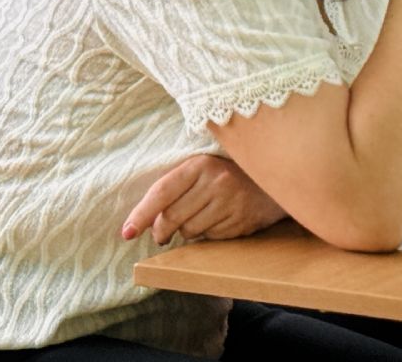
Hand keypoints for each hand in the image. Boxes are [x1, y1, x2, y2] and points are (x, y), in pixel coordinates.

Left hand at [121, 154, 285, 245]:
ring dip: (188, 230)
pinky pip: (210, 238)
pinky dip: (209, 234)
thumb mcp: (202, 171)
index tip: (127, 232)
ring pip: (189, 231)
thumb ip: (174, 189)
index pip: (162, 192)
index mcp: (200, 164)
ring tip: (203, 216)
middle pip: (172, 218)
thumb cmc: (228, 175)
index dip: (141, 214)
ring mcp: (231, 202)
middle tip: (162, 233)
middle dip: (162, 230)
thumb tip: (142, 223)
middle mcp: (216, 181)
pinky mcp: (241, 221)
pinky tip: (220, 220)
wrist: (275, 177)